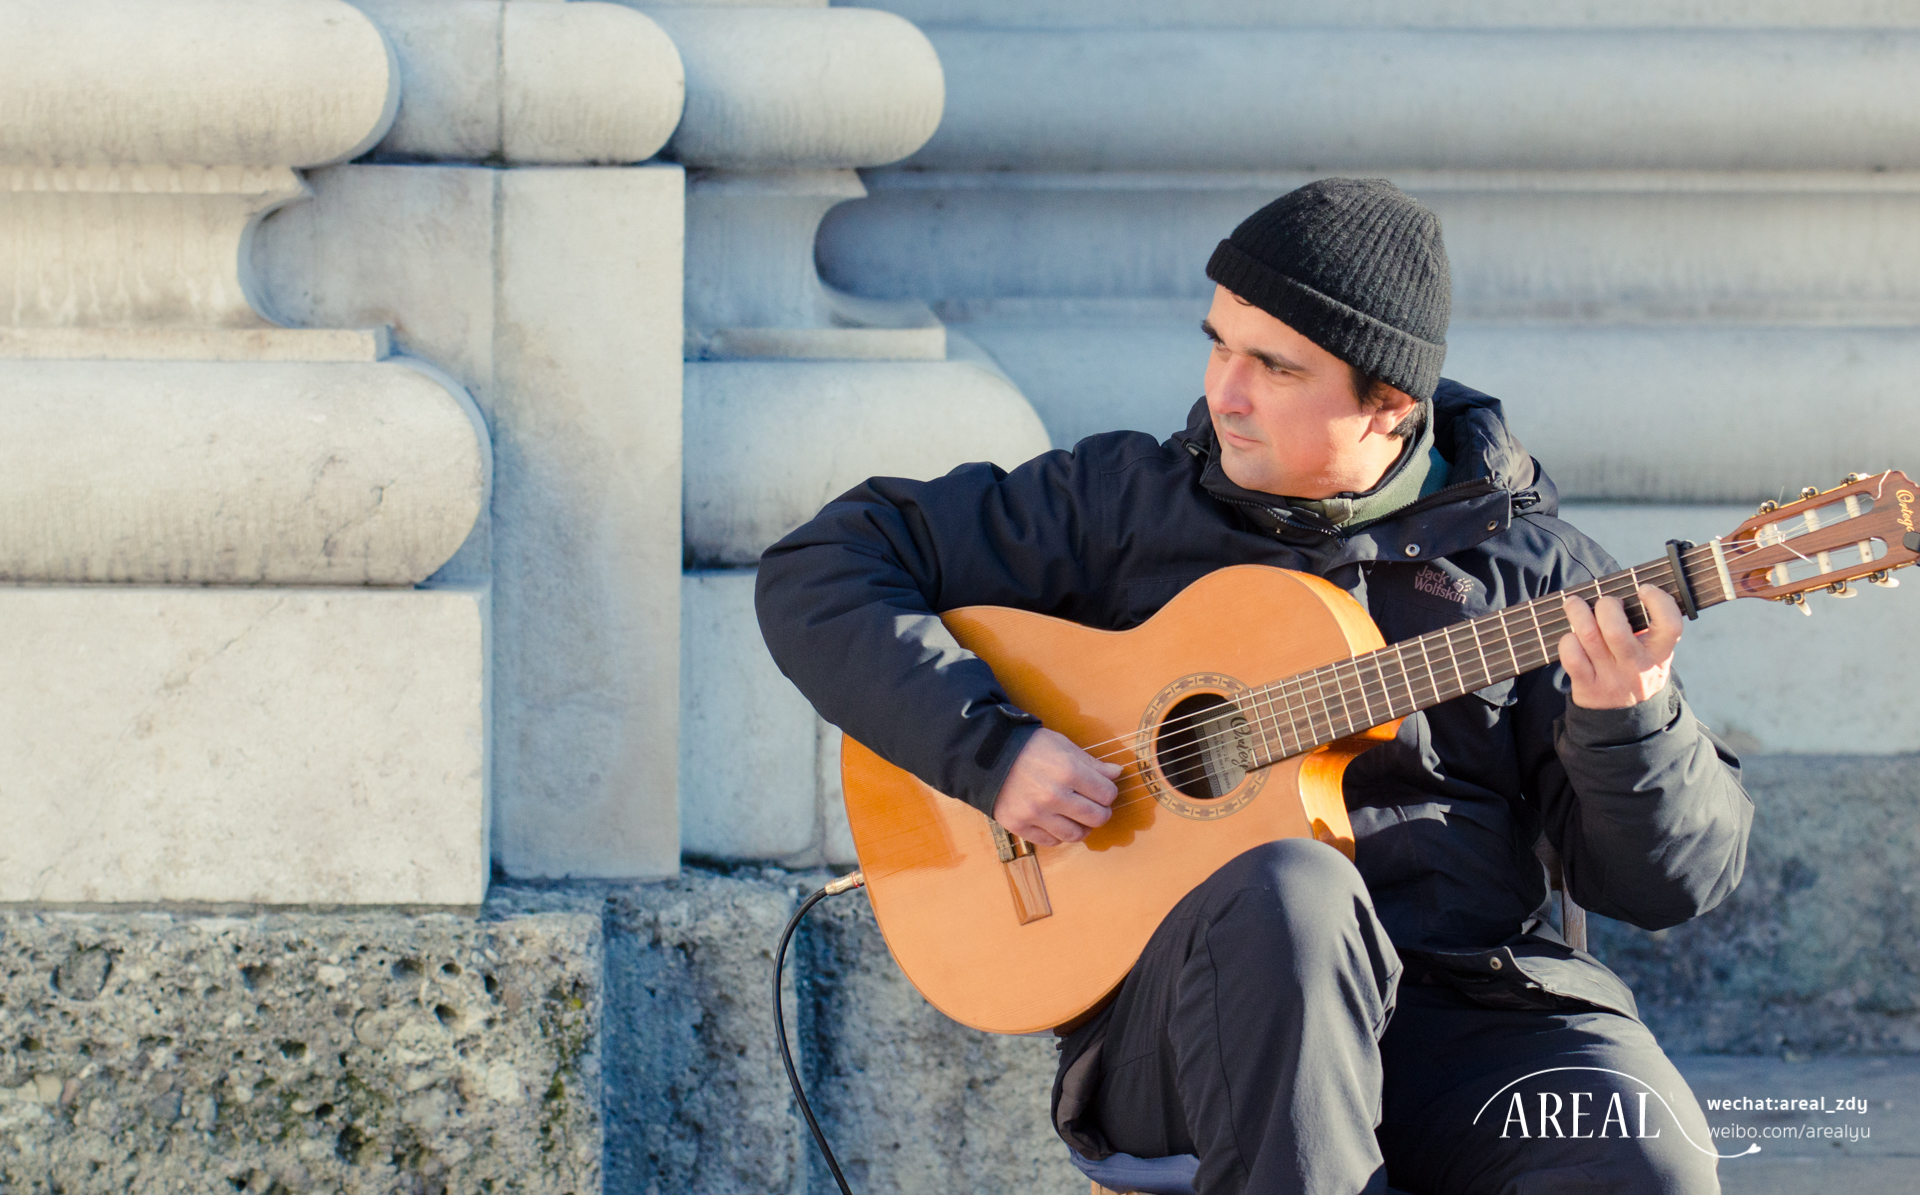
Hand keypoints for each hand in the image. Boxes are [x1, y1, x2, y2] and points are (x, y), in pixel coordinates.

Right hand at [990, 728, 1123, 846]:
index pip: (1107, 794)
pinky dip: (1058, 834)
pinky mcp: (1020, 825)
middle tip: (1095, 806)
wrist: (986, 754)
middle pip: (1097, 818)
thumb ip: (1091, 763)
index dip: (1108, 792)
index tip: (1102, 789)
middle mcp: (1054, 795)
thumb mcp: (1063, 746)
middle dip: (1101, 812)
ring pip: (1076, 835)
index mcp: (1068, 771)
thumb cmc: (1028, 746)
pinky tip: (1056, 821)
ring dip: (1082, 827)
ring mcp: (1036, 813)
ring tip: (1077, 817)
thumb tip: (1116, 773)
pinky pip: (1051, 841)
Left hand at [1558, 584, 1681, 709]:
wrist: (1627, 717)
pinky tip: (1570, 636)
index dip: (1658, 602)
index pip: (1670, 626)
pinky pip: (1572, 658)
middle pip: (1616, 630)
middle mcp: (1636, 667)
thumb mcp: (1654, 652)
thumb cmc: (1637, 669)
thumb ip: (1648, 627)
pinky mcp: (1588, 688)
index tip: (1644, 589)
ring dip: (1577, 613)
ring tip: (1574, 604)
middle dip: (1605, 605)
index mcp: (1660, 654)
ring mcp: (1611, 679)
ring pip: (1589, 637)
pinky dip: (1567, 641)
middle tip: (1603, 602)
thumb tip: (1625, 587)